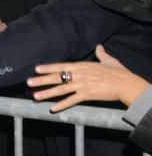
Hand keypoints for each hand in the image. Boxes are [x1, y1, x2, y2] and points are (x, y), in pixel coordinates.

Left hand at [28, 44, 149, 111]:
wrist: (126, 84)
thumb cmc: (118, 72)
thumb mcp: (108, 60)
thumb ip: (101, 54)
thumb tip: (99, 46)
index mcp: (82, 66)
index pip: (60, 66)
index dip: (48, 67)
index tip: (36, 69)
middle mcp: (79, 75)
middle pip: (57, 77)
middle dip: (42, 80)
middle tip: (29, 82)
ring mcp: (82, 85)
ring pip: (61, 89)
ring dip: (47, 93)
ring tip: (35, 96)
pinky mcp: (87, 95)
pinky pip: (72, 101)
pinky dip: (62, 105)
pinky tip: (53, 109)